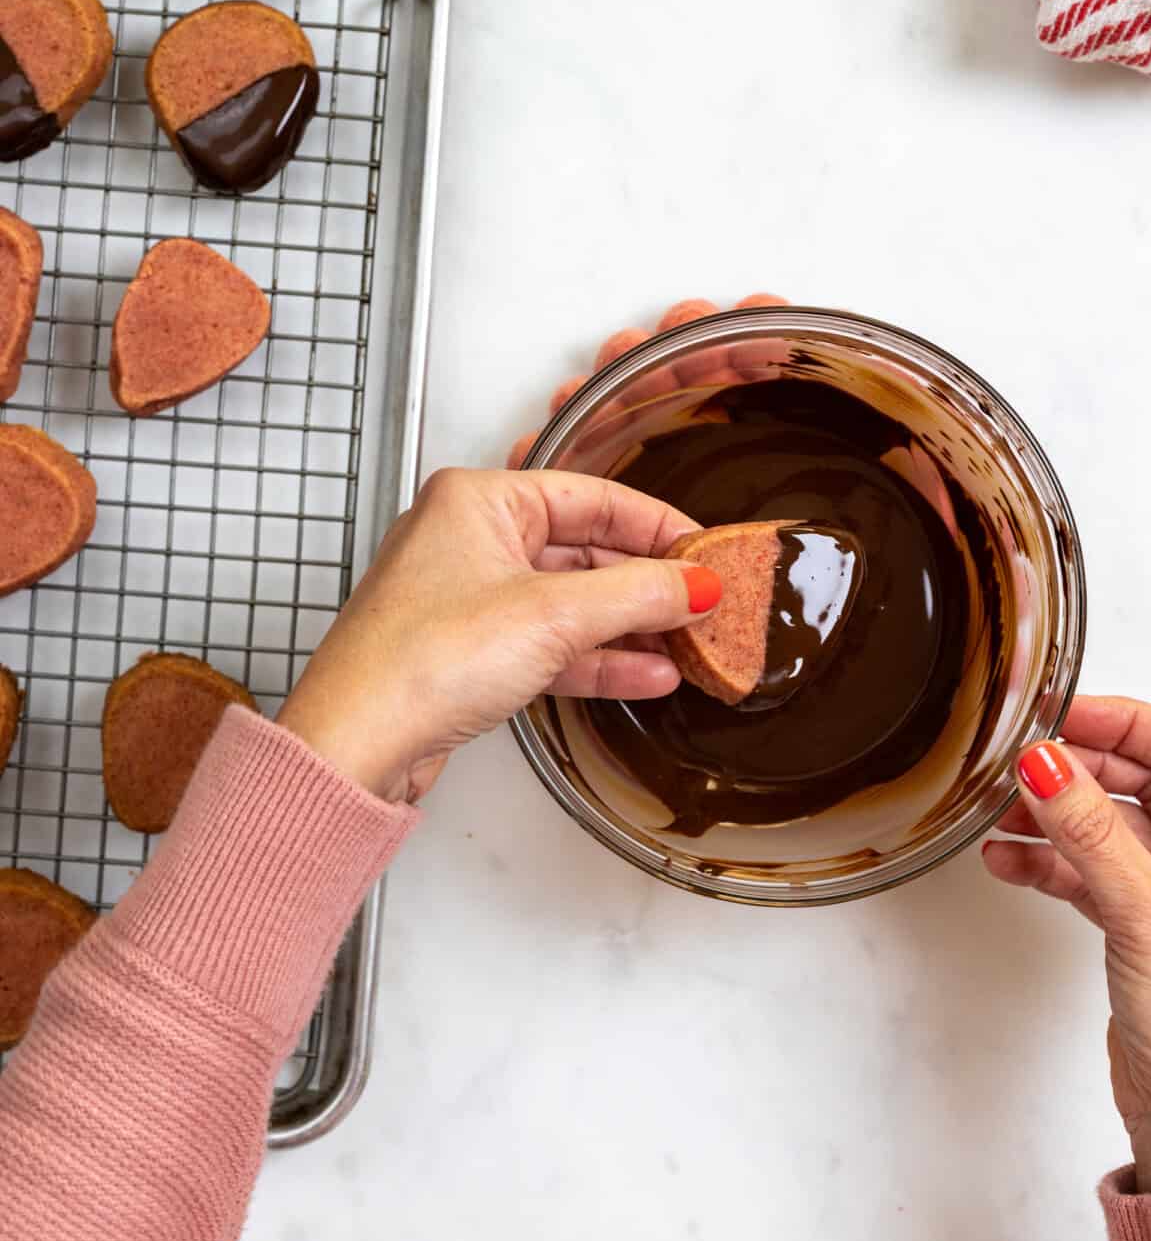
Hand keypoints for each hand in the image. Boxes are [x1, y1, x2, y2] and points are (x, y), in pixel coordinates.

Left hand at [277, 468, 715, 803]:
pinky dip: (596, 659)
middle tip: (704, 603)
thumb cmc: (418, 661)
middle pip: (583, 549)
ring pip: (569, 602)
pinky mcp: (469, 653)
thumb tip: (695, 582)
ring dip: (629, 627)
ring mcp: (468, 598)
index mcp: (478, 499)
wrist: (355, 744)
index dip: (656, 525)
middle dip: (647, 583)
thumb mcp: (552, 616)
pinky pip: (549, 645)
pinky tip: (646, 675)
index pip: (592, 496)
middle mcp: (468, 538)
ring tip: (688, 645)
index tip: (705, 551)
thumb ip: (636, 595)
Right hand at [985, 697, 1150, 1199]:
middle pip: (1145, 784)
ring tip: (1000, 814)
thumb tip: (1046, 761)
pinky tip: (1009, 862)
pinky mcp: (1148, 933)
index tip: (1058, 713)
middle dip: (1077, 772)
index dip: (1121, 723)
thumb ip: (1090, 830)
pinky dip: (1052, 866)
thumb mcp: (1144, 909)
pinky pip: (1096, 875)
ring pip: (1113, 831)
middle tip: (1019, 762)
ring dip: (1055, 820)